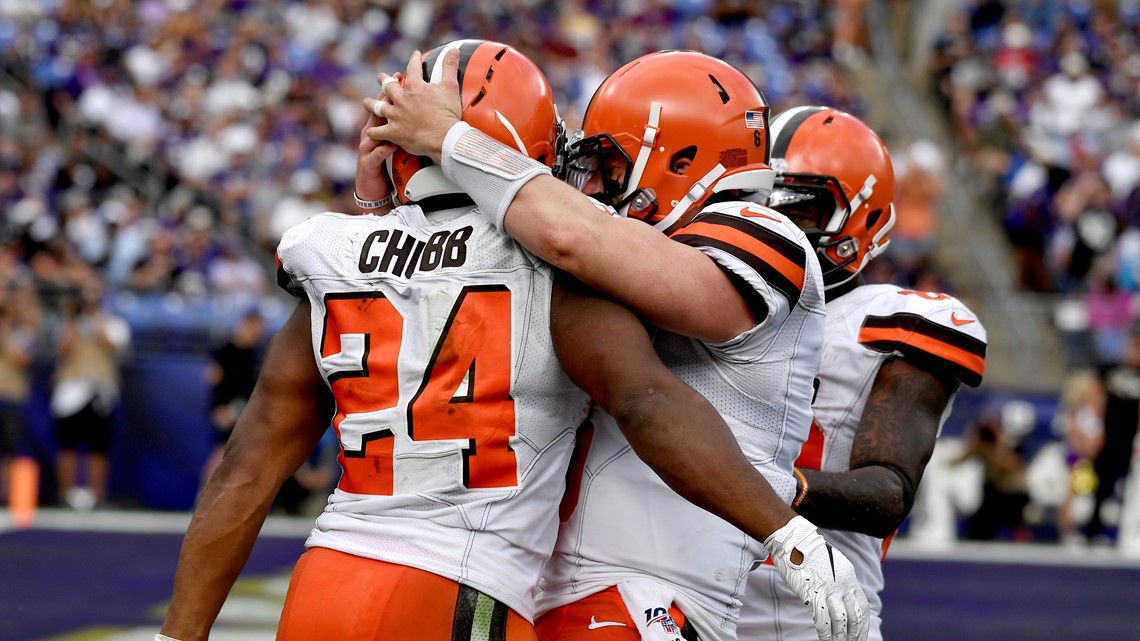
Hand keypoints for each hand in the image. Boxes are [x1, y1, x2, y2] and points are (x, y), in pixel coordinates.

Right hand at [355, 75, 398, 207]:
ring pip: (373, 131)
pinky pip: (378, 153)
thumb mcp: (392, 142)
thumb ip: (402, 127)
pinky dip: (384, 149)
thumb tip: (419, 112)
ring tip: (392, 115)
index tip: (401, 75)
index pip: (384, 104)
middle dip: (384, 98)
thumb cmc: (385, 162)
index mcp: (379, 128)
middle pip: (377, 112)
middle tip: (394, 87)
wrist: (372, 186)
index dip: (392, 89)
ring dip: (381, 122)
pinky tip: (392, 145)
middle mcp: (371, 134)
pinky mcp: (369, 162)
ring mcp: (368, 147)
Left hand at [363, 49, 462, 163]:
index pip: (413, 68)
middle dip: (384, 80)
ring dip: (371, 104)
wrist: (443, 137)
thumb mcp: (451, 86)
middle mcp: (401, 99)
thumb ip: (450, 67)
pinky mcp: (393, 132)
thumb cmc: (447, 113)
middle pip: (388, 86)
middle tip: (380, 77)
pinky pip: (378, 132)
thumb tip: (453, 50)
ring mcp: (395, 116)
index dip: (414, 59)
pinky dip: (374, 132)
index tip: (415, 55)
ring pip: (378, 108)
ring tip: (366, 102)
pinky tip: (370, 131)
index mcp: (414, 87)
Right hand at [764, 516, 868, 640]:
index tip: (860, 635)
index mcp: (849, 577)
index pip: (863, 606)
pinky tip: (824, 639)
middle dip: (854, 635)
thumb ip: (837, 580)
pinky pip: (822, 619)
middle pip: (855, 616)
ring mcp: (828, 589)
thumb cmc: (807, 550)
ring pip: (841, 621)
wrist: (793, 539)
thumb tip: (837, 597)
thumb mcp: (831, 563)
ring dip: (840, 638)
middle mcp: (843, 584)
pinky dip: (825, 633)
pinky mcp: (813, 593)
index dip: (862, 624)